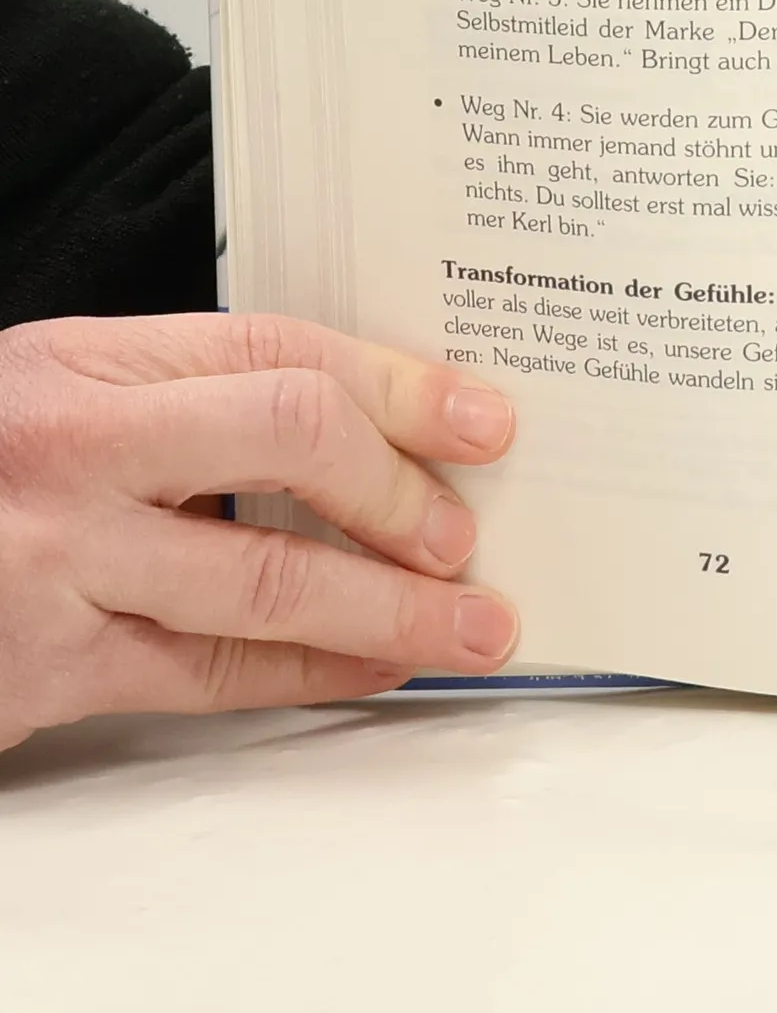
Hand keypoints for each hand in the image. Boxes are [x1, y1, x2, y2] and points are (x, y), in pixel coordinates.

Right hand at [0, 312, 519, 751]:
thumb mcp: (61, 394)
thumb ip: (191, 399)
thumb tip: (372, 428)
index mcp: (85, 365)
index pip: (281, 350)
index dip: (399, 386)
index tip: (481, 422)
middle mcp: (73, 451)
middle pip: (290, 439)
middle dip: (402, 493)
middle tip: (468, 536)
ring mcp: (57, 561)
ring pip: (268, 580)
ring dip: (392, 609)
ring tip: (470, 624)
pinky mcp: (45, 669)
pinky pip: (211, 675)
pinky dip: (312, 673)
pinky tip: (375, 666)